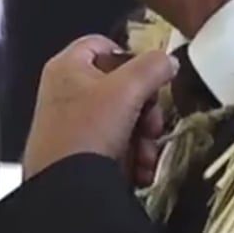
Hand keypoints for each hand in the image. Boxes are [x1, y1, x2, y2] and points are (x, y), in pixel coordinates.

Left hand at [21, 37, 177, 180]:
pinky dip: (131, 155)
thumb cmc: (88, 130)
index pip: (102, 44)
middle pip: (119, 86)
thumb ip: (152, 68)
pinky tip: (140, 170)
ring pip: (122, 118)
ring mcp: (70, 122)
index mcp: (67, 67)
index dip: (130, 57)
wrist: (66, 188)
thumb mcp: (126, 91)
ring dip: (142, 138)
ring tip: (145, 157)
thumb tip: (168, 61)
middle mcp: (65, 91)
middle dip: (145, 110)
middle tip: (152, 127)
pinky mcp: (77, 151)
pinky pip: (113, 143)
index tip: (150, 77)